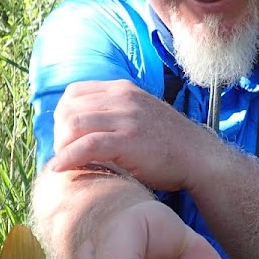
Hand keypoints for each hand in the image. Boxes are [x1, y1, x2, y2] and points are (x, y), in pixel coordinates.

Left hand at [47, 80, 220, 191]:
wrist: (199, 157)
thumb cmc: (169, 143)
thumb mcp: (141, 114)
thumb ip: (117, 113)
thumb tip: (86, 127)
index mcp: (123, 89)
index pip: (75, 92)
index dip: (62, 114)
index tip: (65, 136)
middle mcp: (123, 98)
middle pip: (69, 108)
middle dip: (59, 132)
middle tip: (64, 153)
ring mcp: (126, 118)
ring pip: (74, 124)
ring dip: (61, 145)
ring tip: (64, 162)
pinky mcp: (128, 141)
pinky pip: (87, 145)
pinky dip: (68, 157)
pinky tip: (59, 168)